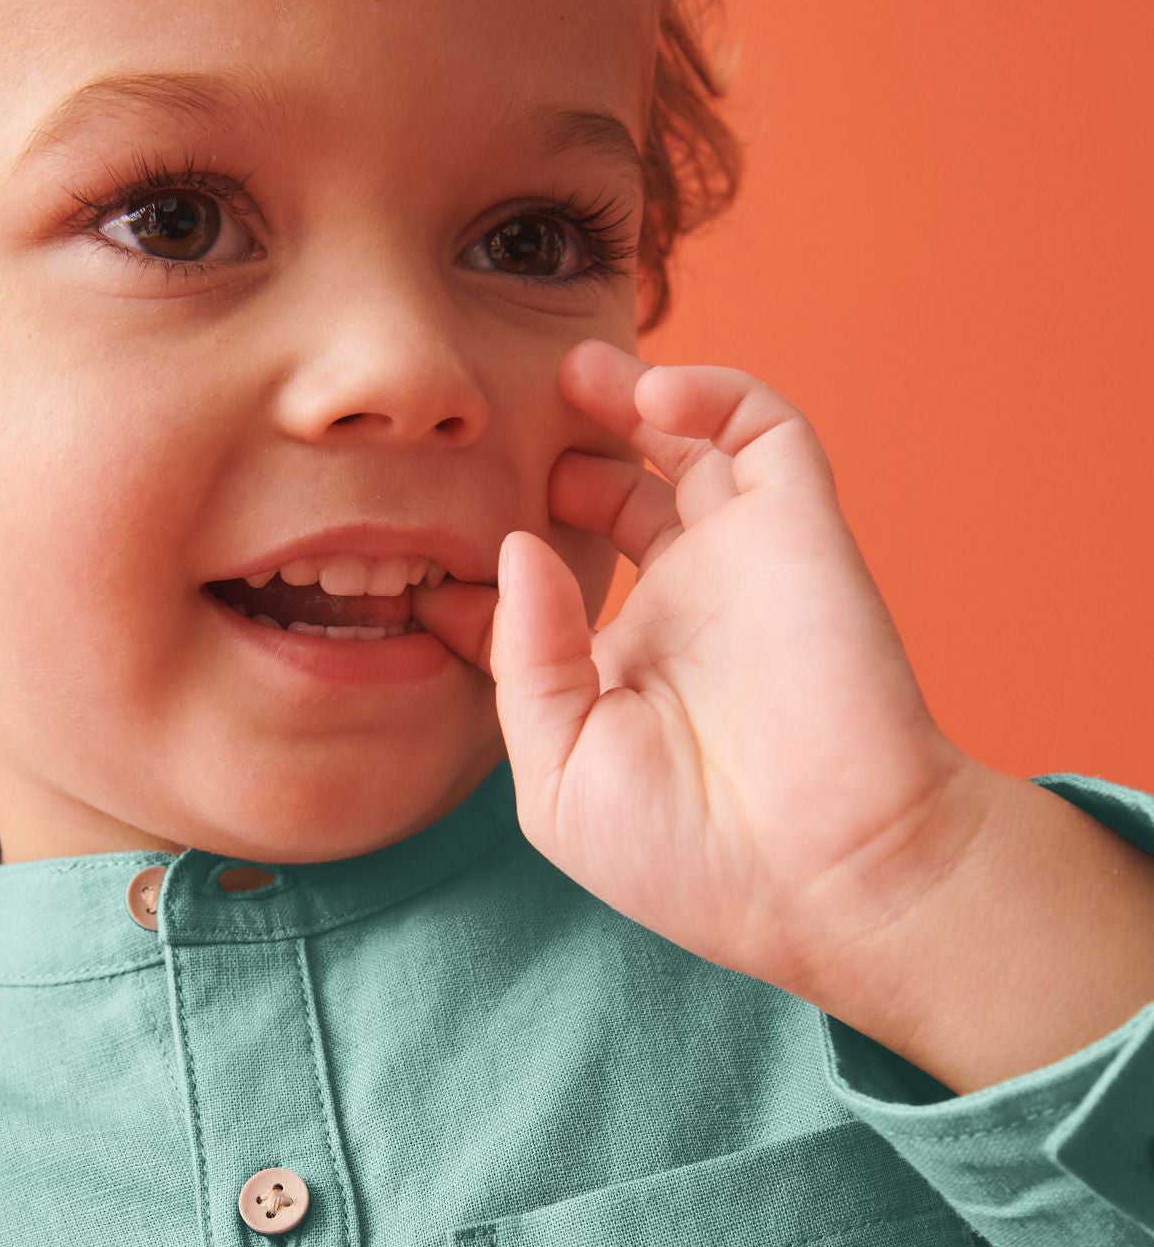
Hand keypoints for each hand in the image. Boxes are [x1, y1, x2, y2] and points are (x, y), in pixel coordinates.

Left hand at [411, 337, 986, 995]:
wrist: (830, 873)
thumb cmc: (694, 855)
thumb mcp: (560, 774)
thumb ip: (523, 660)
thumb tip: (517, 550)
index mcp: (622, 670)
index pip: (541, 590)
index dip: (481, 565)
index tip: (417, 559)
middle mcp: (683, 606)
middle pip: (614, 495)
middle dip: (559, 456)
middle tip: (506, 432)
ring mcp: (741, 561)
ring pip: (687, 444)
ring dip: (629, 397)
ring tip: (573, 373)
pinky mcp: (801, 528)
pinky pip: (763, 429)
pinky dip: (711, 391)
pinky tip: (650, 397)